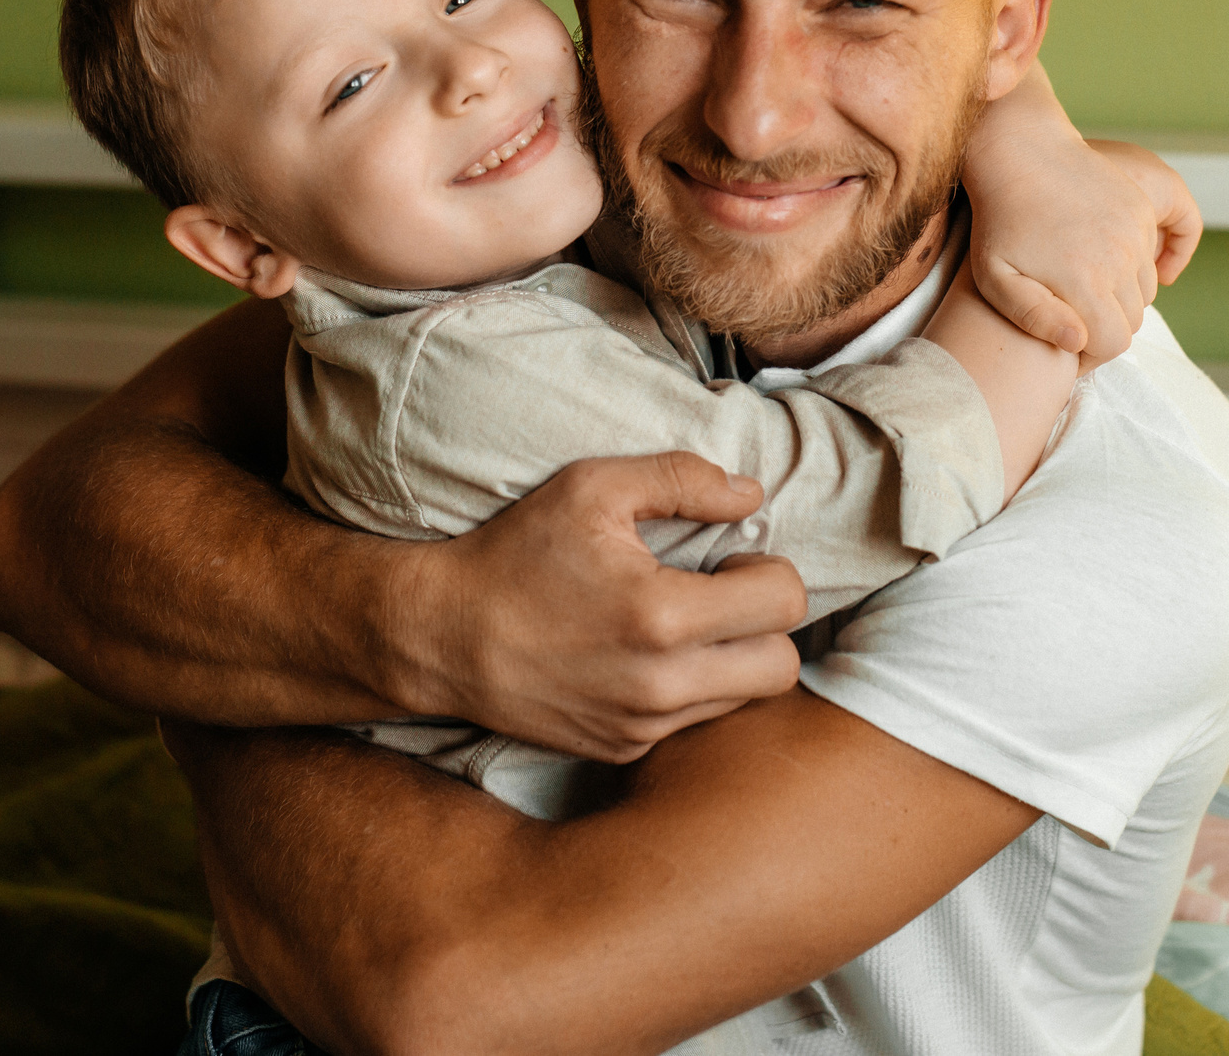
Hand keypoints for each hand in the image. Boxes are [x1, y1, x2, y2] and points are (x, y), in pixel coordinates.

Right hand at [373, 452, 808, 761]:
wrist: (442, 639)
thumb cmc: (514, 555)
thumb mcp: (591, 488)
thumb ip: (681, 479)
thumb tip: (750, 494)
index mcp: (664, 616)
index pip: (785, 603)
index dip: (770, 570)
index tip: (732, 559)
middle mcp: (663, 684)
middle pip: (783, 667)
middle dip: (767, 625)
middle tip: (721, 595)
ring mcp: (643, 726)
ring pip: (744, 700)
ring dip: (732, 660)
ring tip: (681, 624)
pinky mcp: (622, 750)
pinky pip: (691, 723)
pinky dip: (687, 690)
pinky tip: (643, 656)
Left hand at [960, 74, 1197, 368]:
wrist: (1020, 153)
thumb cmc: (999, 221)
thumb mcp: (996, 277)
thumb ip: (1034, 317)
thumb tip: (1077, 343)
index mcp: (1086, 279)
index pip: (1113, 343)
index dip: (1091, 355)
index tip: (1068, 349)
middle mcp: (1120, 258)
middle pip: (1132, 321)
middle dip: (1105, 329)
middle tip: (1072, 321)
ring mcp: (1134, 231)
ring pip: (1144, 292)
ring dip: (1120, 300)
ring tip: (1081, 292)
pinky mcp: (1139, 210)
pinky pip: (1149, 258)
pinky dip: (1130, 269)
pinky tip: (1095, 265)